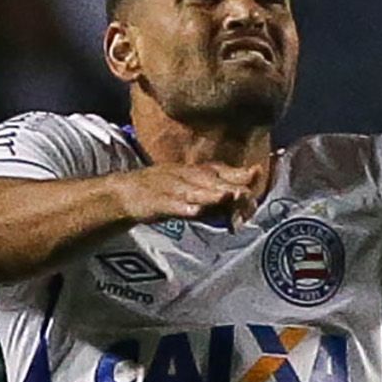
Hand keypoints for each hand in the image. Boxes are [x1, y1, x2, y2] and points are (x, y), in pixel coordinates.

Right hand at [110, 162, 265, 225]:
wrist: (124, 193)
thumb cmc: (162, 192)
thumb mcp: (190, 189)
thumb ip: (214, 196)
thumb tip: (241, 203)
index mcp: (193, 173)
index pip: (219, 170)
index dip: (237, 171)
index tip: (257, 172)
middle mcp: (183, 176)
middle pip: (210, 180)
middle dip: (229, 184)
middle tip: (248, 189)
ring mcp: (168, 188)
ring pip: (192, 191)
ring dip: (210, 194)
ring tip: (228, 197)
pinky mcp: (154, 202)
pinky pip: (169, 204)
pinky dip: (181, 207)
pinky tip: (194, 211)